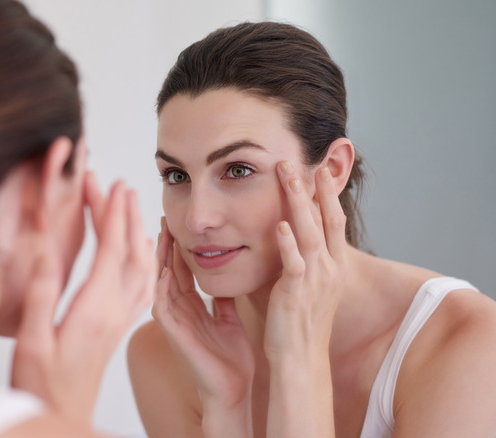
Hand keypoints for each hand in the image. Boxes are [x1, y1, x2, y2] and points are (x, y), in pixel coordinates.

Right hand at [12, 172, 155, 424]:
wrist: (63, 415)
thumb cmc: (41, 385)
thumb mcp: (32, 342)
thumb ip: (42, 297)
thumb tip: (47, 253)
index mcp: (94, 310)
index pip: (110, 250)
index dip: (111, 214)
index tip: (110, 186)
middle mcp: (115, 312)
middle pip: (130, 252)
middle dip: (126, 214)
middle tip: (120, 184)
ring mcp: (120, 319)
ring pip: (142, 268)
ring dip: (139, 233)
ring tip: (133, 207)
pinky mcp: (118, 326)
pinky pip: (143, 286)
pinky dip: (147, 261)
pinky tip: (143, 252)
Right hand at [151, 218, 253, 435]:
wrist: (234, 390)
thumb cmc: (231, 360)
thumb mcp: (230, 319)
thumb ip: (224, 299)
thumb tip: (227, 275)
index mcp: (192, 307)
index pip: (181, 270)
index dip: (178, 247)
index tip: (176, 223)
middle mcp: (179, 311)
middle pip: (167, 271)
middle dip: (165, 246)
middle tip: (163, 219)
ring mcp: (174, 323)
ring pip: (160, 285)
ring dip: (159, 261)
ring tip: (160, 236)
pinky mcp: (175, 335)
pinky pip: (162, 309)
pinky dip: (161, 290)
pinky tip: (164, 272)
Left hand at [264, 163, 347, 363]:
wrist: (300, 358)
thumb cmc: (299, 323)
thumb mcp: (308, 286)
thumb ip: (301, 261)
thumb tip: (288, 236)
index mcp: (333, 268)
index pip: (334, 223)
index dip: (328, 196)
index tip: (319, 171)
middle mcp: (329, 270)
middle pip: (327, 221)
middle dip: (316, 189)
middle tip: (305, 162)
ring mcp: (314, 281)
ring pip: (310, 234)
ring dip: (299, 203)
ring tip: (288, 178)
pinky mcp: (296, 294)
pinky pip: (294, 264)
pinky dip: (288, 243)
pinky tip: (279, 225)